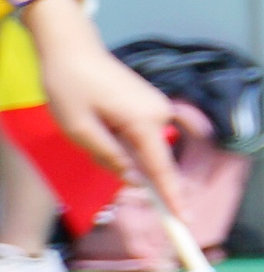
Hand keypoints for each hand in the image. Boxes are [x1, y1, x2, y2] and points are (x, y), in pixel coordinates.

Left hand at [26, 3, 175, 200]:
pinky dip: (120, 138)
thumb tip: (136, 180)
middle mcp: (158, 115)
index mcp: (143, 122)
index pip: (161, 170)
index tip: (186, 222)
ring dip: (115, 148)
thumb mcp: (79, 129)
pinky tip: (98, 118)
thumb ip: (109, 158)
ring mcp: (156, 108)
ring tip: (88, 123)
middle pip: (146, 159)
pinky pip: (138, 135)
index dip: (173, 199)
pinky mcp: (149, 104)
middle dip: (121, 163)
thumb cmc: (70, 86)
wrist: (72, 48)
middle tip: (87, 138)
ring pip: (140, 148)